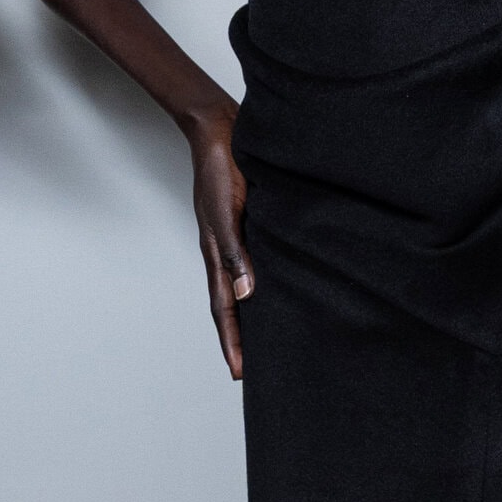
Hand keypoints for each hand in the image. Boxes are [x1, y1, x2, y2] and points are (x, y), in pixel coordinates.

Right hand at [187, 106, 251, 379]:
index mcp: (216, 252)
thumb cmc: (219, 167)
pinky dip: (267, 279)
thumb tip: (245, 294)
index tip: (239, 374)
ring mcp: (238, 236)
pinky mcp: (252, 220)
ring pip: (246, 283)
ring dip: (255, 311)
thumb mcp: (225, 212)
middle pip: (233, 303)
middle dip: (242, 336)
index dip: (232, 341)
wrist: (220, 128)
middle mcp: (227, 250)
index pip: (224, 308)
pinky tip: (285, 284)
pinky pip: (260, 259)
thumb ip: (234, 251)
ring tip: (274, 337)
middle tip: (255, 368)